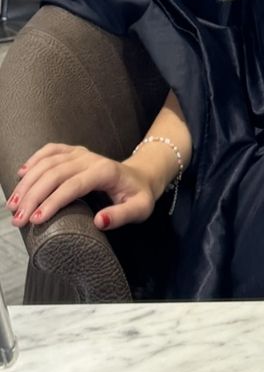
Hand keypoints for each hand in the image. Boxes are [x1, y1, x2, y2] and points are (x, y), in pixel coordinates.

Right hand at [5, 143, 156, 231]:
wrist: (141, 176)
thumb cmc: (138, 195)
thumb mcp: (140, 209)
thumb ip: (122, 216)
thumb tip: (99, 221)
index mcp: (105, 171)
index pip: (74, 185)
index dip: (53, 201)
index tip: (36, 219)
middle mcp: (90, 158)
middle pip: (55, 173)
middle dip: (33, 195)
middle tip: (18, 218)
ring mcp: (81, 153)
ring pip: (49, 162)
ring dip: (28, 181)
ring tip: (13, 203)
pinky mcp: (75, 152)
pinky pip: (51, 150)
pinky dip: (35, 159)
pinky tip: (21, 173)